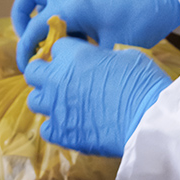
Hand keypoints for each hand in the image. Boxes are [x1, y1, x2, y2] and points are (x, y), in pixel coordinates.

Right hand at [11, 0, 179, 68]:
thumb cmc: (141, 21)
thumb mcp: (113, 47)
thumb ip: (88, 60)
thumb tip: (71, 77)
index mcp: (72, 6)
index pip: (35, 27)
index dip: (27, 50)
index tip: (29, 70)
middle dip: (21, 22)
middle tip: (32, 47)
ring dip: (36, 17)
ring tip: (47, 45)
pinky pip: (60, 5)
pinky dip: (58, 22)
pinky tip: (72, 45)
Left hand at [24, 38, 171, 157]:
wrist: (146, 120)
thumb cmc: (142, 84)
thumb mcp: (126, 56)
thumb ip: (103, 57)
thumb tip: (100, 62)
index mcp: (73, 55)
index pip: (56, 47)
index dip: (67, 53)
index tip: (76, 59)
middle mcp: (58, 79)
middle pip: (33, 71)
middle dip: (44, 72)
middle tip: (60, 79)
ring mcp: (56, 107)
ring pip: (34, 100)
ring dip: (47, 99)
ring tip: (64, 103)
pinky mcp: (61, 133)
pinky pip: (46, 128)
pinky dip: (56, 126)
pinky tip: (71, 124)